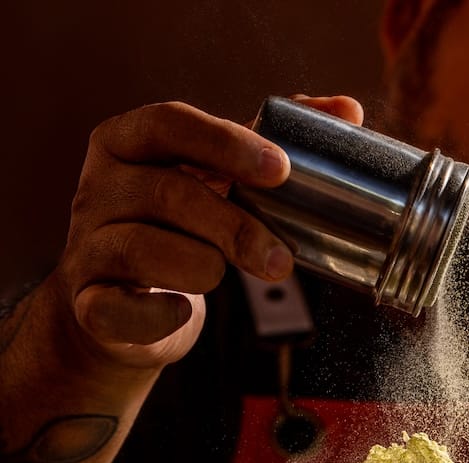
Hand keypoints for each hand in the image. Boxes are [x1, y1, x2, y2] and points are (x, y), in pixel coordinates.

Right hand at [50, 95, 363, 370]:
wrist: (118, 312)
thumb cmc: (178, 233)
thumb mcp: (215, 182)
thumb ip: (271, 146)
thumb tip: (348, 112)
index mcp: (128, 143)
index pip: (170, 123)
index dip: (226, 144)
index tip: (281, 169)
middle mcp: (98, 189)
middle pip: (166, 193)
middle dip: (234, 227)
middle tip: (281, 260)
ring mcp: (88, 246)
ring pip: (141, 247)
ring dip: (201, 266)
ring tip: (223, 276)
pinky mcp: (89, 304)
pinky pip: (119, 308)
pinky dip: (160, 312)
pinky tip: (184, 309)